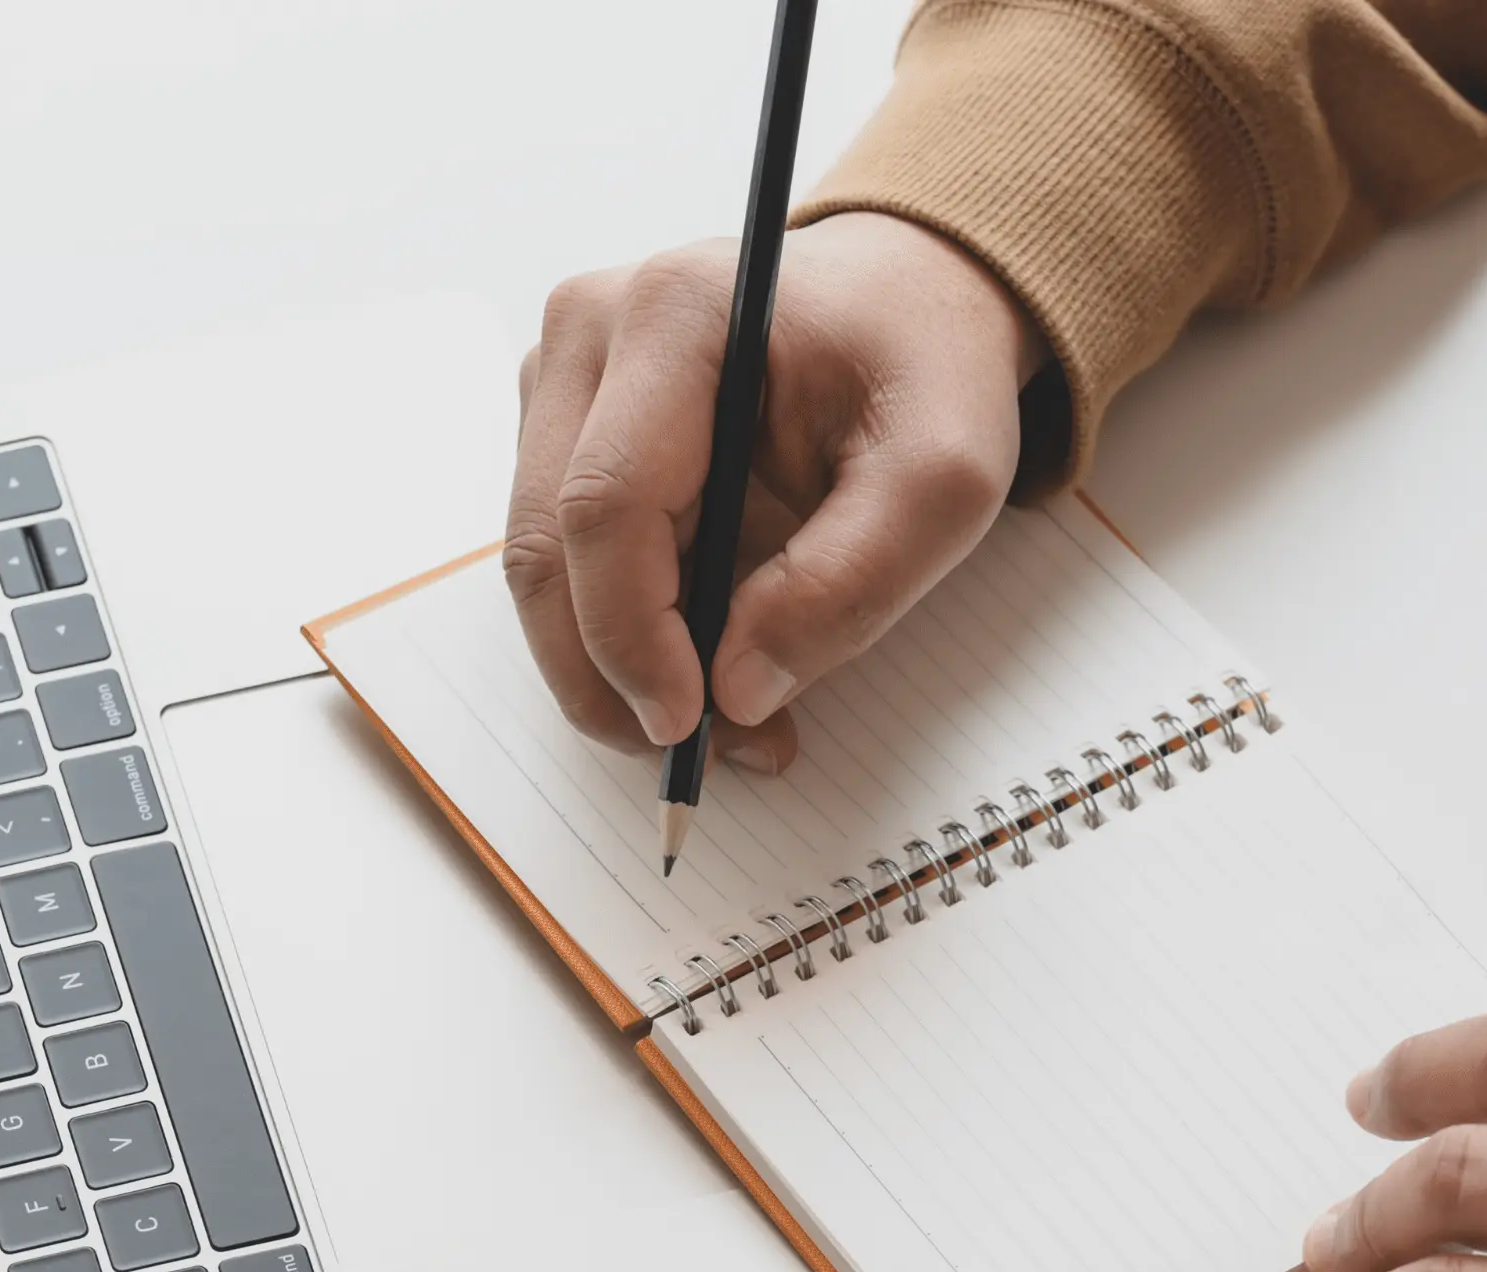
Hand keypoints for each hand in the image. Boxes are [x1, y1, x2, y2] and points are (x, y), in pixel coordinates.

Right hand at [506, 212, 1038, 770]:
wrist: (905, 302)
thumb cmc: (923, 370)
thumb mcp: (944, 478)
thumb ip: (850, 582)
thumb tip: (736, 692)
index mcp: (676, 314)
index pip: (605, 504)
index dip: (631, 634)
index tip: (689, 724)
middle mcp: (590, 330)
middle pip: (547, 545)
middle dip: (608, 676)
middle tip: (699, 754)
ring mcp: (562, 374)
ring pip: (542, 563)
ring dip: (612, 667)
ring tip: (725, 720)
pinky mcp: (562, 421)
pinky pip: (563, 555)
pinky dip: (619, 632)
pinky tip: (700, 660)